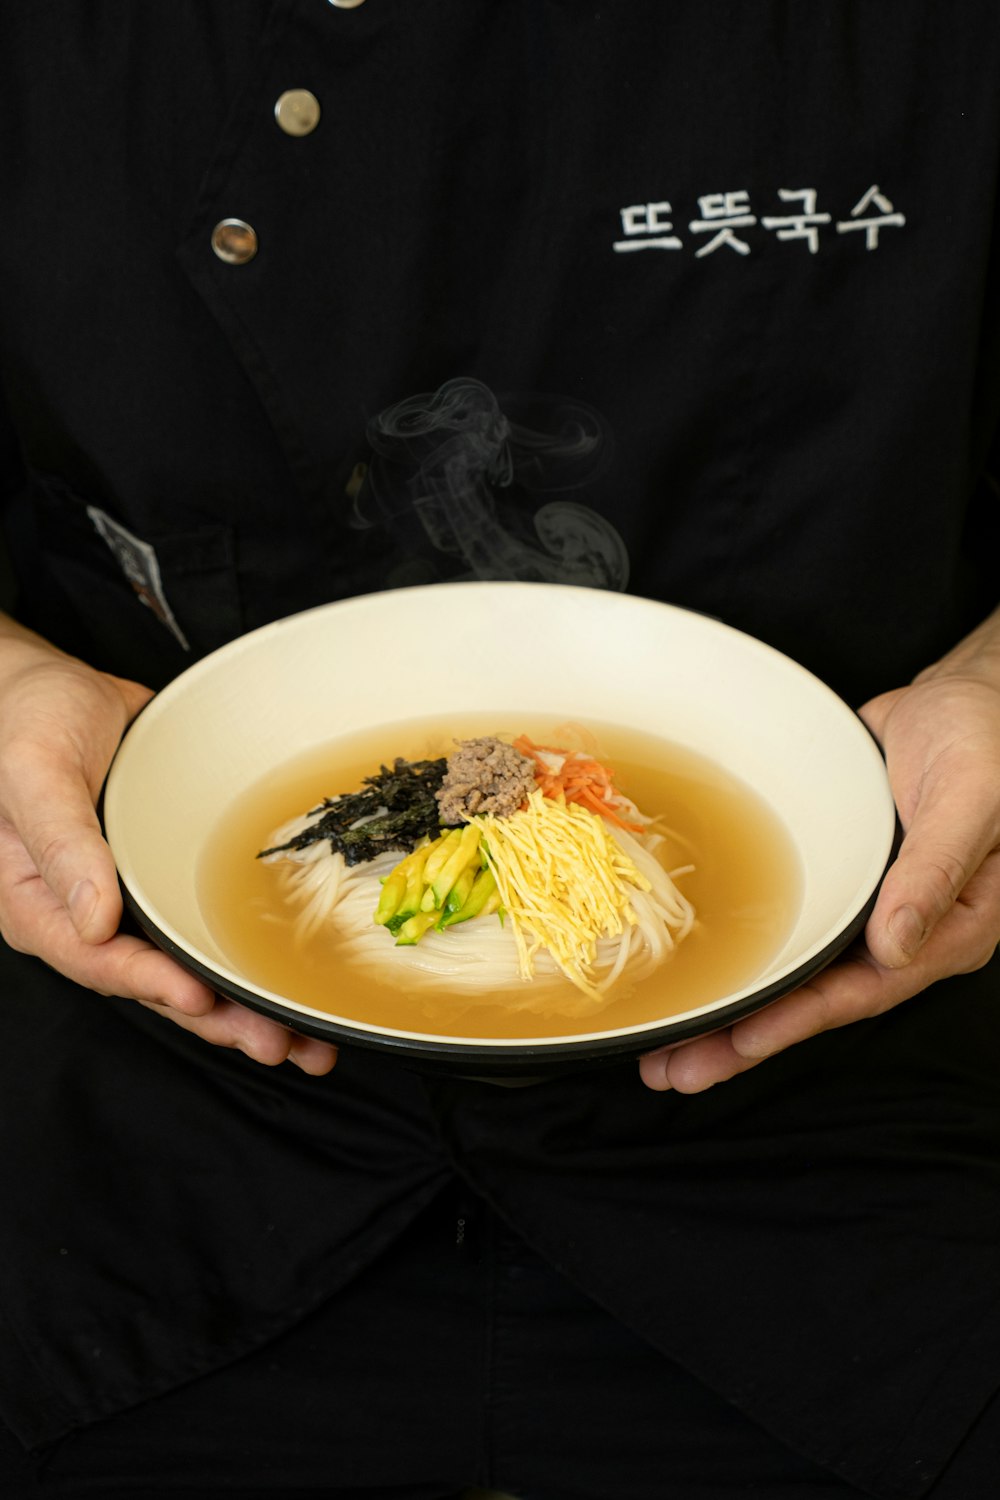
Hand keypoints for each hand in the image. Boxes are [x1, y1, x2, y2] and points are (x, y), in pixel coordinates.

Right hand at [0, 620, 336, 1074]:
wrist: (52, 684)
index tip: (200, 998)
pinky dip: (245, 952)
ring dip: (244, 1003)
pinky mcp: (166, 874)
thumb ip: (62, 843)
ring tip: (305, 1039)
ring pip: (188, 964)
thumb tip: (92, 918)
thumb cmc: (25, 718)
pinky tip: (290, 975)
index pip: (98, 959)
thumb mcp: (33, 771)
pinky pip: (206, 922)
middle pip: (154, 981)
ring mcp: (131, 897)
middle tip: (280, 1042)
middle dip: (218, 1018)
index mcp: (40, 902)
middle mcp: (86, 912)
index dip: (151, 984)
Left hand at [639, 615, 999, 1092]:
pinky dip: (743, 949)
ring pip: (792, 969)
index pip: (865, 990)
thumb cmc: (985, 741)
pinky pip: (786, 922)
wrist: (965, 698)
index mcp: (947, 928)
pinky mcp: (834, 877)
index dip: (799, 1019)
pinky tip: (697, 966)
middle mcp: (902, 931)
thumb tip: (897, 945)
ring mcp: (864, 907)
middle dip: (744, 1037)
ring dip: (733, 1004)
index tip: (741, 1042)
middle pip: (816, 997)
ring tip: (666, 1044)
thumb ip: (934, 871)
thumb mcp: (971, 800)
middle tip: (671, 1070)